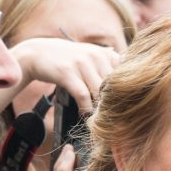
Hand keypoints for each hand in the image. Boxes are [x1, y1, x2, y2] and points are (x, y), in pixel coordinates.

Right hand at [0, 38, 120, 116]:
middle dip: (113, 103)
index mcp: (106, 53)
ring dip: (100, 108)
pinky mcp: (67, 72)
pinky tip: (86, 114)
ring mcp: (81, 63)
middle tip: (113, 117)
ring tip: (100, 118)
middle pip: (114, 87)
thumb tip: (134, 88)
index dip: (127, 93)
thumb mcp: (92, 57)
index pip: (127, 76)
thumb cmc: (70, 59)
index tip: (126, 107)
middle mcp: (96, 56)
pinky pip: (83, 95)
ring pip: (100, 92)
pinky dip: (86, 108)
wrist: (37, 53)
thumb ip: (110, 69)